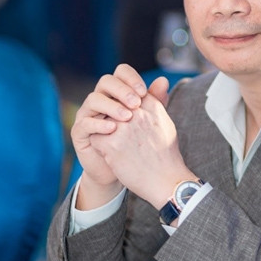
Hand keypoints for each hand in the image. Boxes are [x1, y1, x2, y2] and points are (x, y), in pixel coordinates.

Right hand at [71, 64, 147, 207]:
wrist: (127, 170)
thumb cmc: (139, 142)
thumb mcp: (149, 120)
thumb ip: (155, 101)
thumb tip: (164, 80)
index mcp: (118, 92)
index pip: (121, 73)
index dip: (131, 78)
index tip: (144, 92)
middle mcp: (102, 99)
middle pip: (106, 81)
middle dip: (122, 90)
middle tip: (136, 103)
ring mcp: (88, 114)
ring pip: (93, 99)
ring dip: (111, 106)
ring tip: (127, 117)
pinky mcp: (80, 131)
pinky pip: (85, 122)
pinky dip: (99, 123)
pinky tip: (113, 128)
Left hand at [89, 77, 194, 209]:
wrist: (165, 181)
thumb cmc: (166, 154)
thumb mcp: (166, 121)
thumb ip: (158, 99)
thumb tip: (161, 80)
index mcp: (150, 105)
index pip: (127, 91)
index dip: (122, 105)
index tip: (126, 119)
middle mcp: (136, 112)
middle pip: (112, 105)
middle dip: (111, 117)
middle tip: (122, 135)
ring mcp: (122, 127)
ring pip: (101, 120)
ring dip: (105, 132)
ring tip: (119, 147)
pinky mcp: (111, 143)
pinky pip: (95, 137)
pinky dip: (100, 146)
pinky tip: (113, 156)